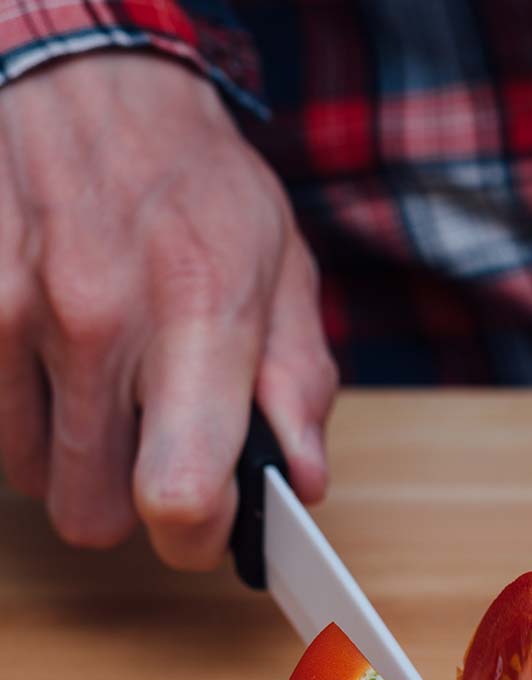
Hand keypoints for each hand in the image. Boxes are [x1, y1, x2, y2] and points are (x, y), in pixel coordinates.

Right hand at [0, 53, 335, 569]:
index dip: (194, 540)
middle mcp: (99, 322)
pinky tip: (61, 365)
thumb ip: (299, 382)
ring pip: (38, 480)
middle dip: (130, 504)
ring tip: (107, 390)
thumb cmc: (194, 183)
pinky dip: (30, 418)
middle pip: (94, 514)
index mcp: (200, 314)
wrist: (85, 84)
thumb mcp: (282, 267)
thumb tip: (300, 480)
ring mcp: (18, 316)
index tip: (206, 529)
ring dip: (76, 459)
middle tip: (154, 453)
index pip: (179, 492)